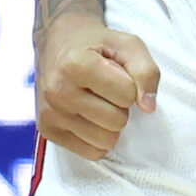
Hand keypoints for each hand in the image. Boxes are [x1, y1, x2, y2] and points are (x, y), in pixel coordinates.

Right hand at [34, 12, 157, 160]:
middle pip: (117, 121)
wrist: (57, 42)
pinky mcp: (47, 130)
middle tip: (105, 90)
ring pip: (105, 141)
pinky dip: (96, 138)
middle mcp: (57, 90)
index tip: (115, 73)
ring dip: (109, 124)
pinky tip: (87, 116)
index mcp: (76, 64)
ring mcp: (50, 112)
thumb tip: (148, 108)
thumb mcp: (127, 45)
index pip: (127, 94)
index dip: (129, 85)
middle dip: (119, 106)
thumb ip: (146, 71)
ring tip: (96, 101)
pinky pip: (91, 152)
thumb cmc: (95, 45)